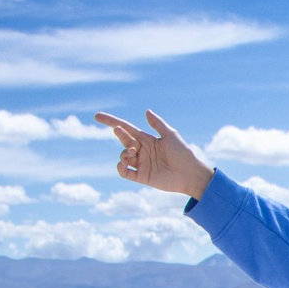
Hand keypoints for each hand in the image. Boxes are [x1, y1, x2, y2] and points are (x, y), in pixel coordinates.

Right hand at [94, 109, 214, 199]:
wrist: (191, 174)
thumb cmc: (184, 153)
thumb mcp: (171, 135)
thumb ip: (157, 124)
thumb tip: (146, 111)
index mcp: (147, 139)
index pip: (126, 128)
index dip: (111, 122)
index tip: (97, 116)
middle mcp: (142, 151)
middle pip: (123, 140)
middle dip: (118, 134)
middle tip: (119, 131)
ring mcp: (141, 164)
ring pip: (122, 156)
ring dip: (123, 152)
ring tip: (132, 152)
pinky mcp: (141, 176)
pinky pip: (124, 172)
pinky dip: (120, 167)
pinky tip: (124, 163)